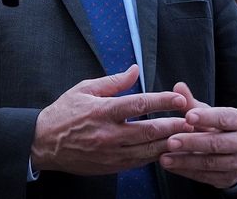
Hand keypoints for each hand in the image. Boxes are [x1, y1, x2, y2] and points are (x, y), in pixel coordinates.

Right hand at [30, 65, 193, 175]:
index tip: (180, 98)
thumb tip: (135, 70)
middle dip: (174, 125)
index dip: (162, 101)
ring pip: (148, 150)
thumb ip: (112, 81)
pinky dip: (155, 155)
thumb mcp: (84, 89)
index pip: (139, 104)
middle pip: (149, 130)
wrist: (43, 143)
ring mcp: (111, 153)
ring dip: (170, 143)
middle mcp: (109, 133)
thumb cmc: (63, 113)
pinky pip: (139, 162)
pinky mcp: (112, 166)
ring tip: (188, 137)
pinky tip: (167, 149)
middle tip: (193, 120)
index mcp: (102, 111)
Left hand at [160, 83, 236, 187]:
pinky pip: (205, 176)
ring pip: (210, 162)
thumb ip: (191, 103)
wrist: (232, 152)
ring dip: (185, 161)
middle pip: (216, 143)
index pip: (223, 118)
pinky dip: (186, 171)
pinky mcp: (228, 179)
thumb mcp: (206, 114)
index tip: (188, 116)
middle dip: (191, 142)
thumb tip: (178, 86)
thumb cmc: (215, 127)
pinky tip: (171, 166)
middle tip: (170, 141)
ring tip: (164, 158)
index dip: (206, 117)